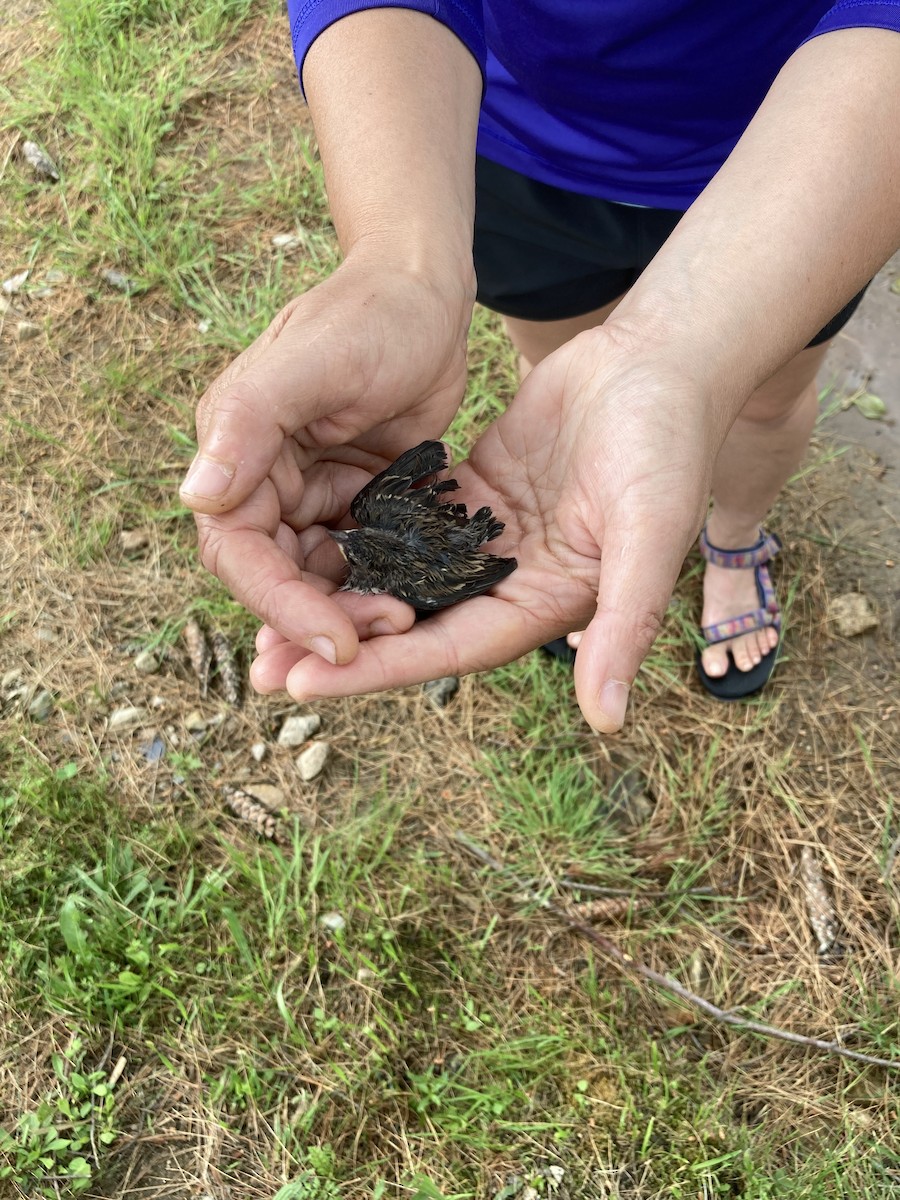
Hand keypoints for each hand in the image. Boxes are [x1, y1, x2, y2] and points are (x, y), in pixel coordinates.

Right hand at [179, 250, 472, 662]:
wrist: (426, 293)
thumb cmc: (370, 313)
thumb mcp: (312, 361)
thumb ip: (249, 420)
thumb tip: (197, 495)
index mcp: (236, 450)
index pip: (239, 550)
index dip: (280, 604)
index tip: (336, 642)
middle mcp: (264, 479)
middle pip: (279, 576)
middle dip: (323, 615)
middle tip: (387, 633)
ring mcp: (313, 491)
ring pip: (321, 576)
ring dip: (355, 606)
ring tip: (408, 618)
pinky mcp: (357, 497)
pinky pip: (362, 557)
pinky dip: (383, 581)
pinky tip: (419, 598)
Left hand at [250, 324, 717, 730]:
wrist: (662, 363)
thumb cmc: (668, 447)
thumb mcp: (649, 534)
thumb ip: (625, 625)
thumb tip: (608, 722)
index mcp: (546, 605)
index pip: (449, 650)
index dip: (377, 671)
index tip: (302, 684)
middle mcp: (510, 581)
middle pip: (413, 625)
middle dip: (339, 647)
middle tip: (258, 666)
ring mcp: (487, 538)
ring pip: (400, 575)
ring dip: (337, 594)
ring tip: (260, 612)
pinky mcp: (472, 493)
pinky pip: (406, 519)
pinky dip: (358, 531)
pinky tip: (298, 534)